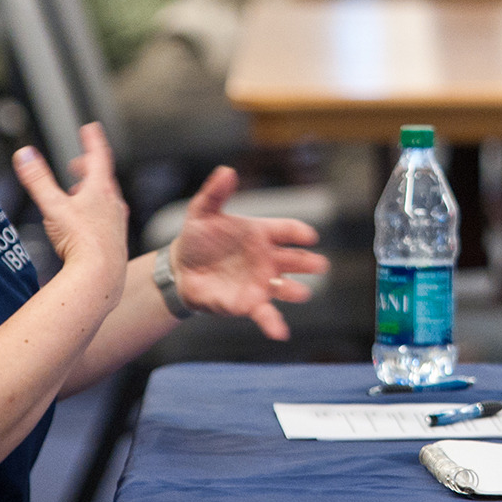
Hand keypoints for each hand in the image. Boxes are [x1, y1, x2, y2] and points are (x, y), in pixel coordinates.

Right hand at [12, 124, 129, 304]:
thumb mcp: (53, 206)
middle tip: (77, 163)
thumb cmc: (81, 241)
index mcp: (100, 190)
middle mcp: (113, 203)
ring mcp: (116, 222)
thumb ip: (38, 180)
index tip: (91, 127)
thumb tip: (24, 154)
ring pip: (106, 199)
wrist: (102, 275)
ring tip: (78, 193)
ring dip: (92, 192)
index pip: (99, 156)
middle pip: (102, 178)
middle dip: (88, 168)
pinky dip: (96, 213)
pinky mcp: (115, 240)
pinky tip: (87, 224)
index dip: (93, 141)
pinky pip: (106, 219)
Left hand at [169, 167, 330, 339]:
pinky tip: (280, 332)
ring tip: (301, 294)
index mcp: (261, 233)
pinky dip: (273, 323)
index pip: (285, 230)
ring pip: (283, 287)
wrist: (180, 270)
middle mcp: (266, 258)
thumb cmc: (197, 238)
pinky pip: (264, 313)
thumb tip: (226, 170)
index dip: (298, 232)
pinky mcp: (248, 304)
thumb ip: (216, 192)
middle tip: (320, 265)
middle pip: (293, 259)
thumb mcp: (203, 212)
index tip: (309, 236)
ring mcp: (260, 282)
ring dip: (293, 291)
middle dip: (308, 263)